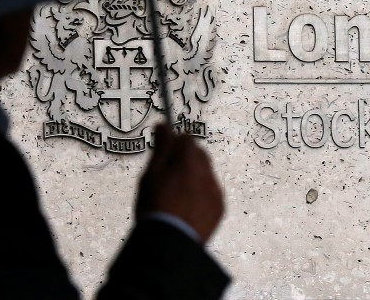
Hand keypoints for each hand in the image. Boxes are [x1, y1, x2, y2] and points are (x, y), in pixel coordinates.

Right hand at [135, 124, 224, 242]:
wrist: (169, 242)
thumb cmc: (155, 207)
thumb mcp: (150, 173)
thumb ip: (161, 147)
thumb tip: (163, 125)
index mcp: (189, 159)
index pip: (186, 138)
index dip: (173, 144)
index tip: (164, 151)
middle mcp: (206, 172)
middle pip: (199, 154)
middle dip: (186, 159)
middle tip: (168, 174)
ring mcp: (215, 190)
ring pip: (206, 174)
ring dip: (194, 177)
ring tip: (176, 194)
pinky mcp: (219, 208)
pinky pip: (211, 192)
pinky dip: (202, 194)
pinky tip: (186, 206)